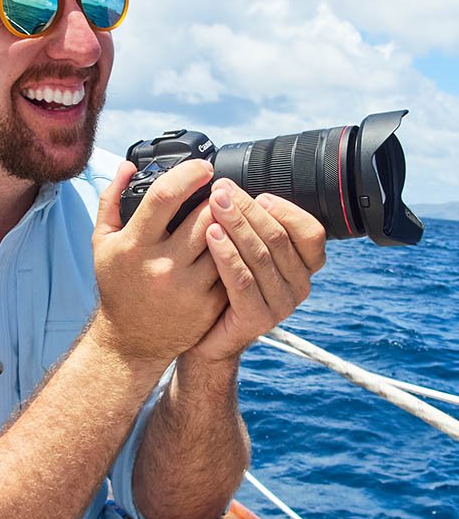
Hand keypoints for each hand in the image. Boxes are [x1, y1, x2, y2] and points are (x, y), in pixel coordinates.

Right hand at [91, 160, 226, 363]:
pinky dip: (235, 251)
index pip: (165, 196)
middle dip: (217, 197)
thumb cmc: (118, 285)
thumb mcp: (102, 241)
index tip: (204, 166)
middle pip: (204, 216)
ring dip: (230, 222)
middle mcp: (162, 265)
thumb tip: (128, 165)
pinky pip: (232, 268)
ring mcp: (189, 288)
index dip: (189, 174)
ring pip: (224, 241)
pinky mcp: (209, 306)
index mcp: (135, 244)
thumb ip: (112, 199)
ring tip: (229, 213)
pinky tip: (233, 243)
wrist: (130, 341)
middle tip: (222, 189)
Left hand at [187, 178, 325, 363]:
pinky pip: (242, 280)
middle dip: (248, 210)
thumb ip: (254, 224)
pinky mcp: (257, 320)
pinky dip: (226, 254)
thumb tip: (237, 187)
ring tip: (214, 205)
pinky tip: (211, 235)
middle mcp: (299, 286)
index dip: (286, 210)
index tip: (257, 193)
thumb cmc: (225, 282)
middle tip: (222, 191)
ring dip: (236, 226)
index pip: (311, 232)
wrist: (206, 332)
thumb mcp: (247, 249)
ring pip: (260, 256)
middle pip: (279, 239)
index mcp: (304, 265)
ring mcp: (280, 306)